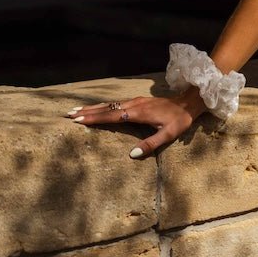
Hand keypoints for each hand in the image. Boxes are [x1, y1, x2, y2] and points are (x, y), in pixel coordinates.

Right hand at [65, 93, 200, 157]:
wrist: (188, 103)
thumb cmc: (179, 120)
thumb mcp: (168, 135)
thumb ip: (150, 145)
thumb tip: (131, 155)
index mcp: (137, 113)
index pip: (111, 116)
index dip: (94, 118)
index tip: (78, 120)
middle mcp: (133, 105)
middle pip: (105, 107)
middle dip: (86, 111)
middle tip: (68, 114)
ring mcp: (134, 101)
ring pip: (109, 104)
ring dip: (92, 107)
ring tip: (75, 110)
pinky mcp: (137, 101)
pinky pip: (115, 103)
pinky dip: (102, 106)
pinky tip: (96, 108)